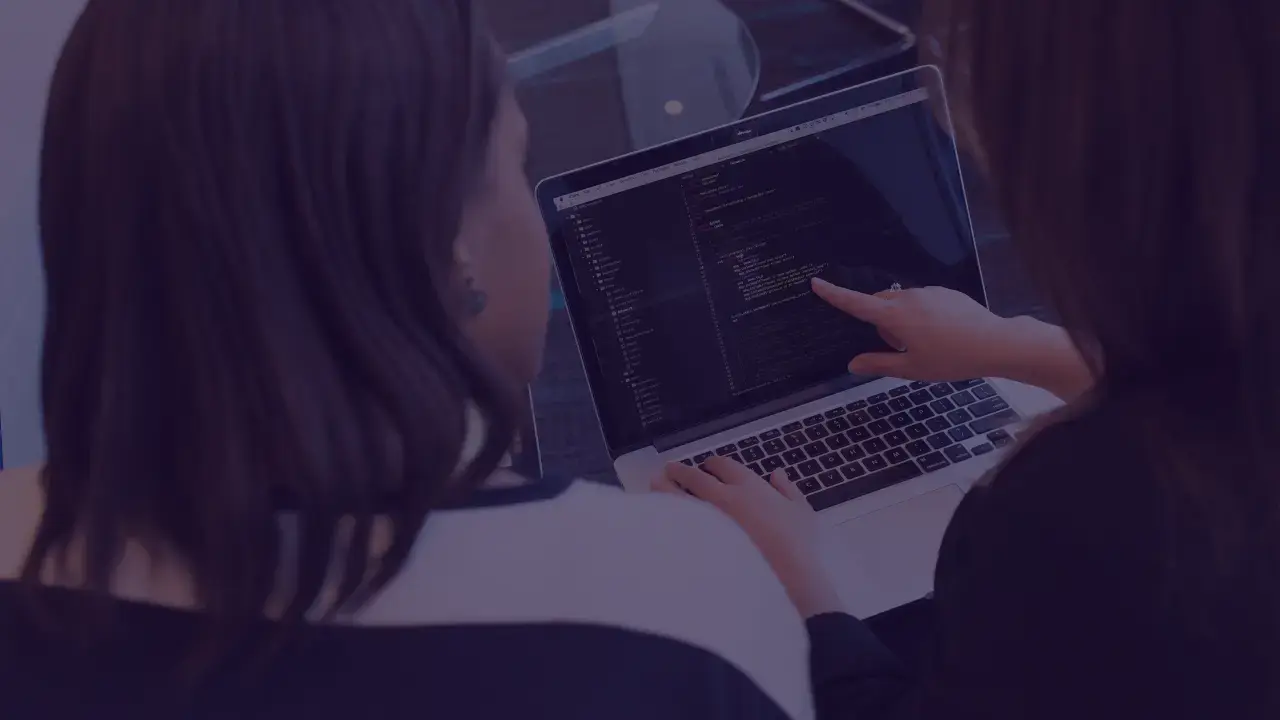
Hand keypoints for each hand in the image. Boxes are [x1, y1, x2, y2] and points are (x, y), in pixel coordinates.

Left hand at [654, 457, 844, 618]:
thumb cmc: (796, 544)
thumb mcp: (801, 512)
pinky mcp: (695, 542)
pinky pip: (672, 521)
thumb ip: (789, 490)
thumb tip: (776, 474)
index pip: (723, 465)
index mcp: (748, 486)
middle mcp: (722, 497)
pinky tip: (658, 513)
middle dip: (680, 470)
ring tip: (655, 482)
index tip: (707, 467)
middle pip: (693, 476)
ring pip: (675, 495)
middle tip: (670, 469)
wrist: (783, 577)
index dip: (712, 463)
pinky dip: (663, 513)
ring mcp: (705, 519)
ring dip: (664, 486)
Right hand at [811, 277, 1013, 381]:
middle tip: (898, 348)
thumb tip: (853, 364)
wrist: (995, 343)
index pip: (856, 304)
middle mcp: (908, 298)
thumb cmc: (950, 359)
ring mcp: (928, 293)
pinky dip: (920, 315)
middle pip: (879, 303)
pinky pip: (921, 301)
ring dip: (901, 319)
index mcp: (895, 317)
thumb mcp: (911, 369)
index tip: (816, 283)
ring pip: (901, 302)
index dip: (834, 295)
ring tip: (925, 344)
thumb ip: (879, 364)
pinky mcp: (945, 293)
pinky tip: (941, 334)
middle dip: (879, 322)